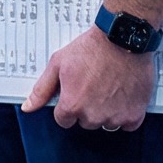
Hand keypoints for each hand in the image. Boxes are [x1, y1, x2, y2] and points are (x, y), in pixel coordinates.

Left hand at [23, 27, 158, 132]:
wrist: (122, 38)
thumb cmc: (91, 48)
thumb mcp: (58, 64)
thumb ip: (42, 89)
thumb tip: (28, 107)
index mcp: (72, 105)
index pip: (64, 120)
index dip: (69, 104)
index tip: (76, 92)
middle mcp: (93, 115)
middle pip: (85, 122)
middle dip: (88, 107)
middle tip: (94, 85)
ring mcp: (115, 117)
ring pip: (106, 124)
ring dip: (107, 111)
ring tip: (110, 88)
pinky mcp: (134, 115)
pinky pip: (127, 124)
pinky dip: (126, 113)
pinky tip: (123, 95)